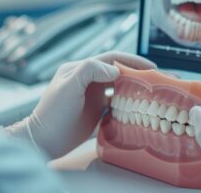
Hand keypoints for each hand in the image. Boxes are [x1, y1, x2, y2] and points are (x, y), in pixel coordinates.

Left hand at [6, 51, 155, 158]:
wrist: (44, 141)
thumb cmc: (53, 113)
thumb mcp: (69, 86)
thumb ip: (90, 70)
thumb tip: (115, 70)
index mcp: (81, 68)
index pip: (111, 58)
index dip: (131, 60)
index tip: (150, 67)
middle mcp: (88, 80)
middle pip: (118, 71)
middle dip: (137, 73)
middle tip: (156, 79)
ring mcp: (92, 95)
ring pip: (119, 87)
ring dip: (134, 88)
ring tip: (151, 93)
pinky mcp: (95, 111)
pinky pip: (116, 103)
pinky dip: (128, 104)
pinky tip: (139, 108)